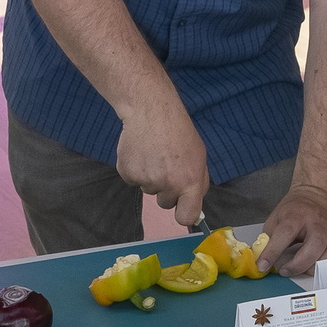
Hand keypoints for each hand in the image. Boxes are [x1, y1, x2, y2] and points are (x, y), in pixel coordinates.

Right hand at [113, 101, 210, 227]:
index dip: (183, 214)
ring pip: (149, 190)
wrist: (151, 110)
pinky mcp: (128, 173)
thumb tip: (194, 204)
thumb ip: (197, 182)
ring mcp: (147, 180)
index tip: (181, 209)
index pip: (187, 216)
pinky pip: (133, 181)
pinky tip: (141, 152)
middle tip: (166, 166)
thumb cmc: (178, 131)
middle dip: (166, 190)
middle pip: (165, 203)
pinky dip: (135, 169)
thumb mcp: (199, 156)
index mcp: (191, 181)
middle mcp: (169, 184)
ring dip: (151, 176)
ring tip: (154, 153)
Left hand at [261, 184, 326, 276]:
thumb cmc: (295, 211)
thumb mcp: (275, 220)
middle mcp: (318, 222)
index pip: (285, 233)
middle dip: (299, 263)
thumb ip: (268, 241)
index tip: (263, 265)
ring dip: (315, 267)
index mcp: (297, 215)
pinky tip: (325, 269)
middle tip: (285, 270)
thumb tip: (261, 263)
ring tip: (303, 269)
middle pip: (315, 244)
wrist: (317, 197)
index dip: (273, 251)